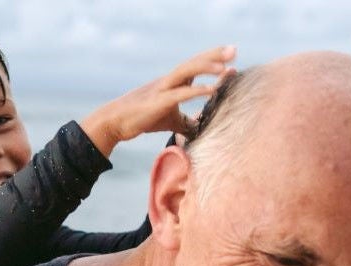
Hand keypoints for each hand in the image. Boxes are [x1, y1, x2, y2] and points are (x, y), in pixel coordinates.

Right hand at [80, 45, 235, 155]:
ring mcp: (163, 89)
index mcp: (173, 83)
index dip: (213, 62)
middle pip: (194, 63)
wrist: (115, 122)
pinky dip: (196, 90)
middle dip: (214, 56)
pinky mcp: (158, 102)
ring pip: (186, 71)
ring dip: (206, 67)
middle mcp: (169, 81)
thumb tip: (199, 130)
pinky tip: (211, 89)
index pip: (196, 67)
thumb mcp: (169, 120)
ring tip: (225, 67)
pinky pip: (180, 93)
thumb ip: (185, 122)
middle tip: (234, 50)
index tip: (231, 59)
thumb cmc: (142, 119)